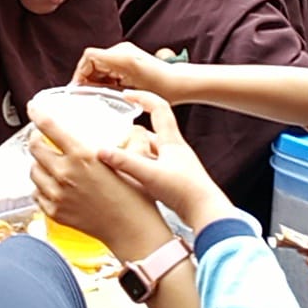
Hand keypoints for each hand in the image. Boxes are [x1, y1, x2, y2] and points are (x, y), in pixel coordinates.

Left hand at [28, 103, 171, 261]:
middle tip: (43, 138)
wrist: (133, 232)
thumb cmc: (136, 198)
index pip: (50, 127)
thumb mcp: (131, 161)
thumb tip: (133, 129)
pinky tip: (54, 185)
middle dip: (37, 140)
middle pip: (35, 148)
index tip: (33, 107)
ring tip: (50, 163)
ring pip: (33, 171)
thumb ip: (127, 142)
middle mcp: (65, 173)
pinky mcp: (54, 212)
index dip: (38, 114)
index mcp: (83, 156)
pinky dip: (42, 186)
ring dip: (39, 164)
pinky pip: (37, 193)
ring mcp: (57, 194)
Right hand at [72, 42, 170, 91]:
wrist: (179, 82)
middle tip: (89, 96)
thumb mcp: (130, 93)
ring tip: (102, 95)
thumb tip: (85, 91)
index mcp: (122, 57)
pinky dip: (104, 78)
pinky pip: (107, 65)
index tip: (79, 89)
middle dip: (87, 78)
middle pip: (92, 61)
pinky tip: (112, 91)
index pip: (89, 56)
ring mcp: (125, 52)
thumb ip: (105, 89)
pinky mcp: (127, 57)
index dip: (80, 72)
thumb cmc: (162, 89)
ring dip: (96, 79)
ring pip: (98, 64)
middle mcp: (122, 50)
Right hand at [95, 90, 236, 232]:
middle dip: (133, 129)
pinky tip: (130, 176)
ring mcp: (175, 164)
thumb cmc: (184, 191)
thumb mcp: (149, 174)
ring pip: (151, 150)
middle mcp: (174, 149)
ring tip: (117, 154)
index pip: (158, 108)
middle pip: (152, 131)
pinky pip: (153, 166)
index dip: (143, 97)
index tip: (127, 95)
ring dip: (136, 150)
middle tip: (114, 132)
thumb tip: (100, 151)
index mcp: (171, 141)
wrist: (206, 212)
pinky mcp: (174, 179)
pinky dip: (140, 166)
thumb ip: (124, 162)